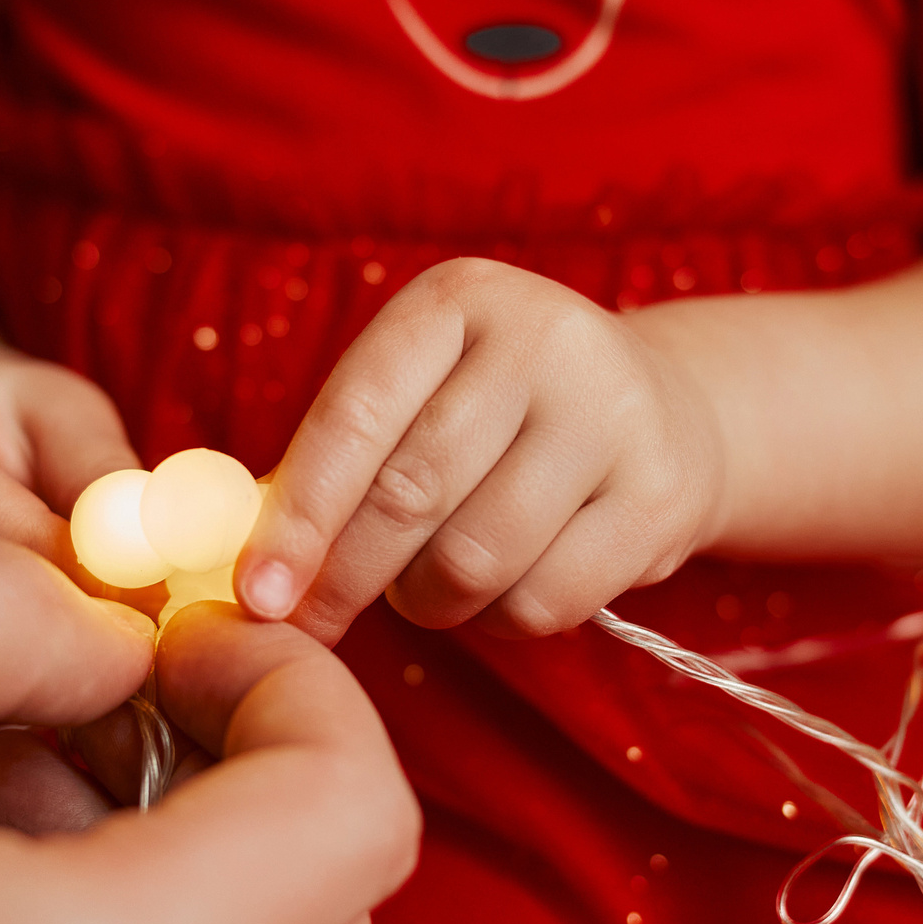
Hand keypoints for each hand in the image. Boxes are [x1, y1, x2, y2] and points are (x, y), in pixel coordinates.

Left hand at [236, 258, 728, 644]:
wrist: (666, 412)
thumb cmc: (499, 417)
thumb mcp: (421, 394)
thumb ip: (339, 459)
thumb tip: (256, 570)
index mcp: (459, 301)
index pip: (356, 416)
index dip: (298, 514)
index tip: (256, 594)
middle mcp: (545, 339)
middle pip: (411, 493)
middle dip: (344, 577)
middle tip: (312, 622)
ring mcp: (614, 415)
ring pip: (475, 560)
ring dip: (427, 601)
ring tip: (427, 586)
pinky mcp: (659, 496)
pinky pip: (543, 601)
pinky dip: (498, 621)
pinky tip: (500, 591)